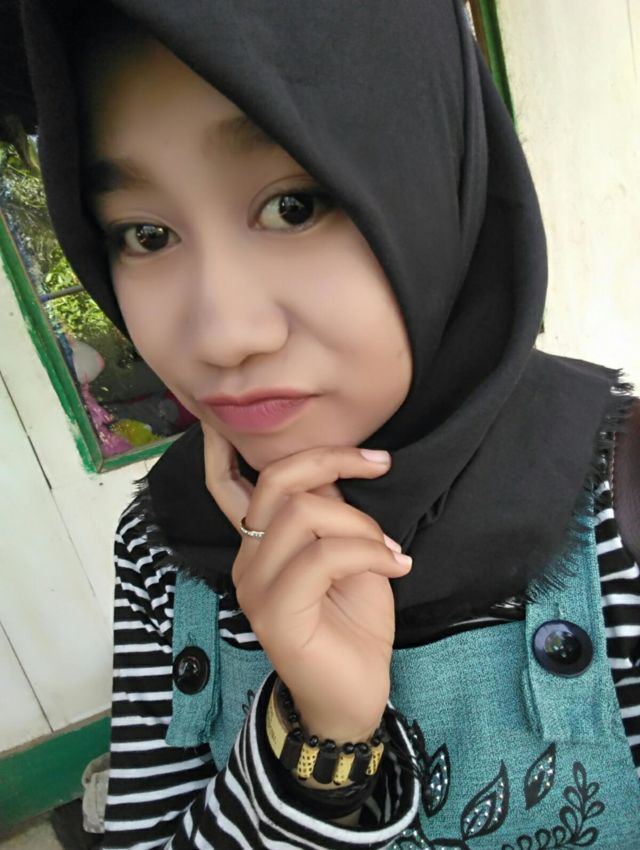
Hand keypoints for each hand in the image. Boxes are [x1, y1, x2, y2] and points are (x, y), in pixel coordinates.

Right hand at [201, 421, 411, 743]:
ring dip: (361, 524)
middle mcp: (249, 559)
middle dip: (330, 461)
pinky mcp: (275, 613)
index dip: (225, 450)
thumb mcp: (347, 555)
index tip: (242, 417)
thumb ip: (330, 516)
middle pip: (274, 482)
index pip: (226, 487)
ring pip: (302, 514)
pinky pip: (322, 557)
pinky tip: (394, 566)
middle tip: (378, 464)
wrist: (353, 695)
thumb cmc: (352, 623)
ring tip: (390, 552)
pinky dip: (367, 552)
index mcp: (260, 544)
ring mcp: (256, 586)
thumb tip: (333, 475)